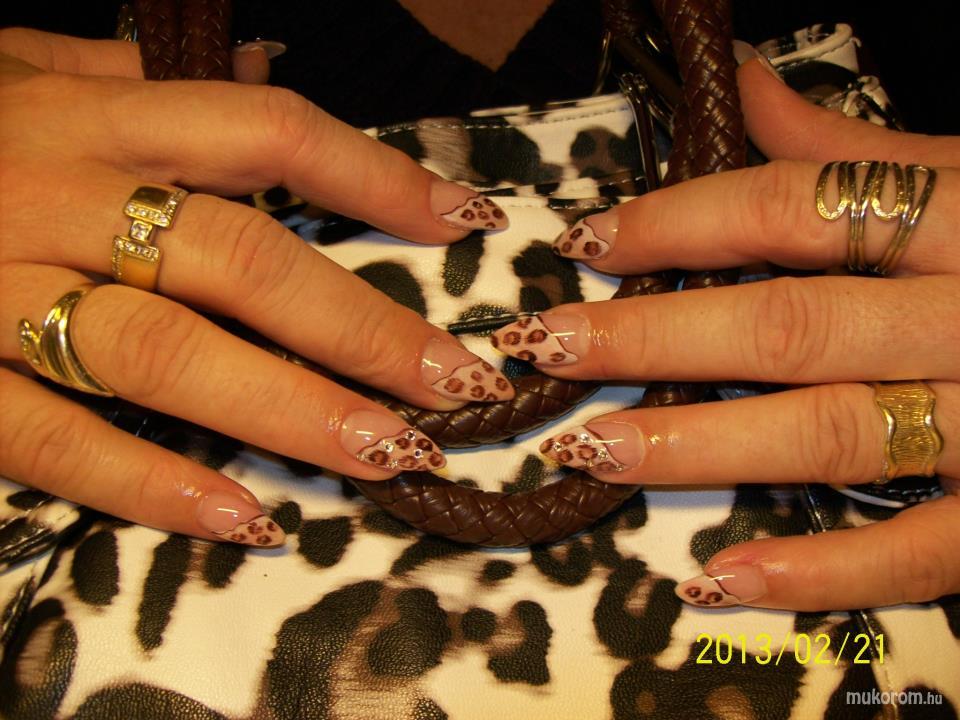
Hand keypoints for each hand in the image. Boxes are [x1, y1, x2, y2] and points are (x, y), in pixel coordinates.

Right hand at [0, 29, 512, 547]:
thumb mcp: (18, 67)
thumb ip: (130, 76)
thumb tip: (264, 71)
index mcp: (88, 118)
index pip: (266, 132)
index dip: (374, 176)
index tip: (462, 224)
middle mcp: (55, 200)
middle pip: (239, 261)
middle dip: (360, 327)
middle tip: (454, 381)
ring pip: (166, 358)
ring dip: (289, 412)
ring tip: (384, 453)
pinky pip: (51, 442)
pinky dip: (151, 485)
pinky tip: (242, 517)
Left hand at [491, 57, 959, 609]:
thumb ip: (850, 148)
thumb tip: (743, 84)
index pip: (787, 208)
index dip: (676, 222)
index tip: (589, 242)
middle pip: (784, 323)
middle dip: (650, 337)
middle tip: (547, 348)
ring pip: (828, 432)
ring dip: (699, 446)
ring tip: (594, 452)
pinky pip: (917, 551)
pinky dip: (817, 571)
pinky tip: (717, 577)